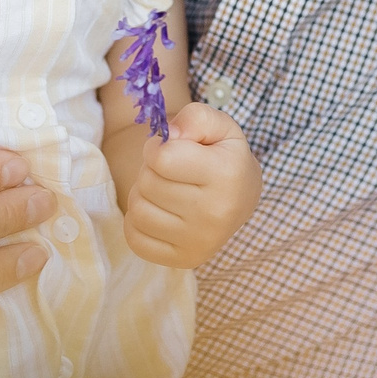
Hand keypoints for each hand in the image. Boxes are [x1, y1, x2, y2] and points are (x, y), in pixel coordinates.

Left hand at [120, 102, 260, 268]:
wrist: (241, 197)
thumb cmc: (223, 156)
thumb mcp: (218, 126)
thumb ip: (195, 117)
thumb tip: (170, 134)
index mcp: (226, 175)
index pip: (162, 158)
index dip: (157, 147)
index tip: (169, 149)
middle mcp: (216, 213)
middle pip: (148, 184)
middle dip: (151, 170)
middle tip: (168, 171)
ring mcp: (200, 242)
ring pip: (138, 210)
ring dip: (144, 195)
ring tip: (164, 190)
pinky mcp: (184, 260)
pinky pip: (135, 238)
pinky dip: (139, 222)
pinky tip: (160, 212)